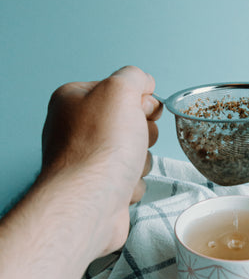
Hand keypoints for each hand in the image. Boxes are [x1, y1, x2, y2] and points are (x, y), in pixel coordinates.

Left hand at [40, 65, 162, 254]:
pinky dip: (131, 184)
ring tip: (126, 168)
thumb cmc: (101, 146)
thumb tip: (143, 82)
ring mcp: (86, 161)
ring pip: (134, 152)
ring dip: (140, 161)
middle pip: (129, 122)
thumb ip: (134, 77)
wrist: (90, 202)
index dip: (140, 100)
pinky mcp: (98, 188)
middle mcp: (75, 129)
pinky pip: (129, 179)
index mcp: (73, 100)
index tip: (145, 110)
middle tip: (135, 139)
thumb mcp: (120, 91)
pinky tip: (120, 187)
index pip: (119, 90)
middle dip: (143, 133)